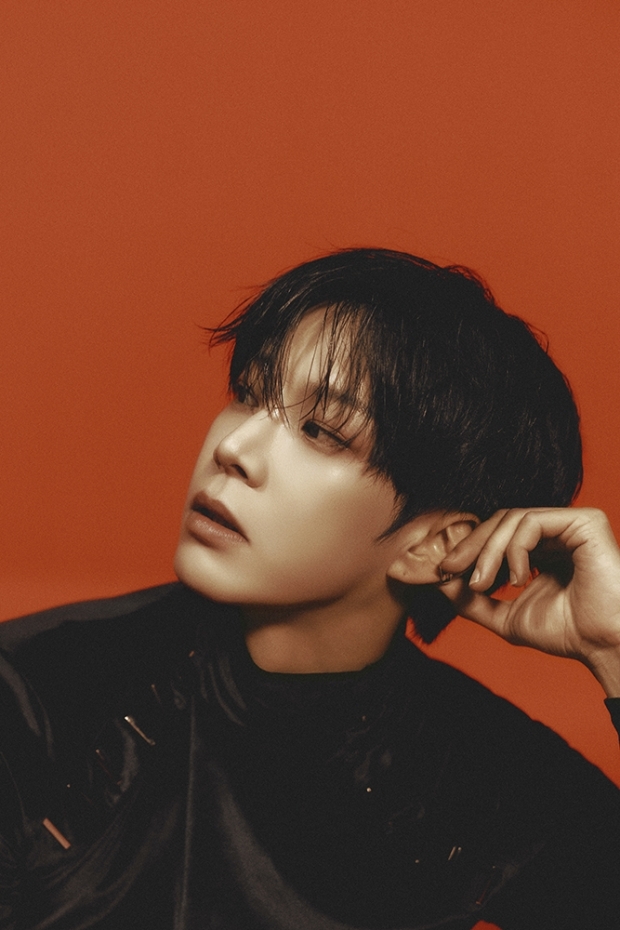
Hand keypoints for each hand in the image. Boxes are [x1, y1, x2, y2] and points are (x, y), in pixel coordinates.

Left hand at [439, 508, 619, 696]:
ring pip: (511, 518)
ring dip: (487, 551)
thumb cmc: (567, 633)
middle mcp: (556, 531)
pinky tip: (518, 578)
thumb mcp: (505, 617)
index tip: (443, 571)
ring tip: (482, 584)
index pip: (495, 533)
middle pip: (499, 521)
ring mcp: (570, 523)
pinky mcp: (584, 520)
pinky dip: (514, 548)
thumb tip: (440, 582)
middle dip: (469, 547)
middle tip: (450, 571)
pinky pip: (532, 521)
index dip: (467, 548)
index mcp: (541, 549)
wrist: (604, 645)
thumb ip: (473, 601)